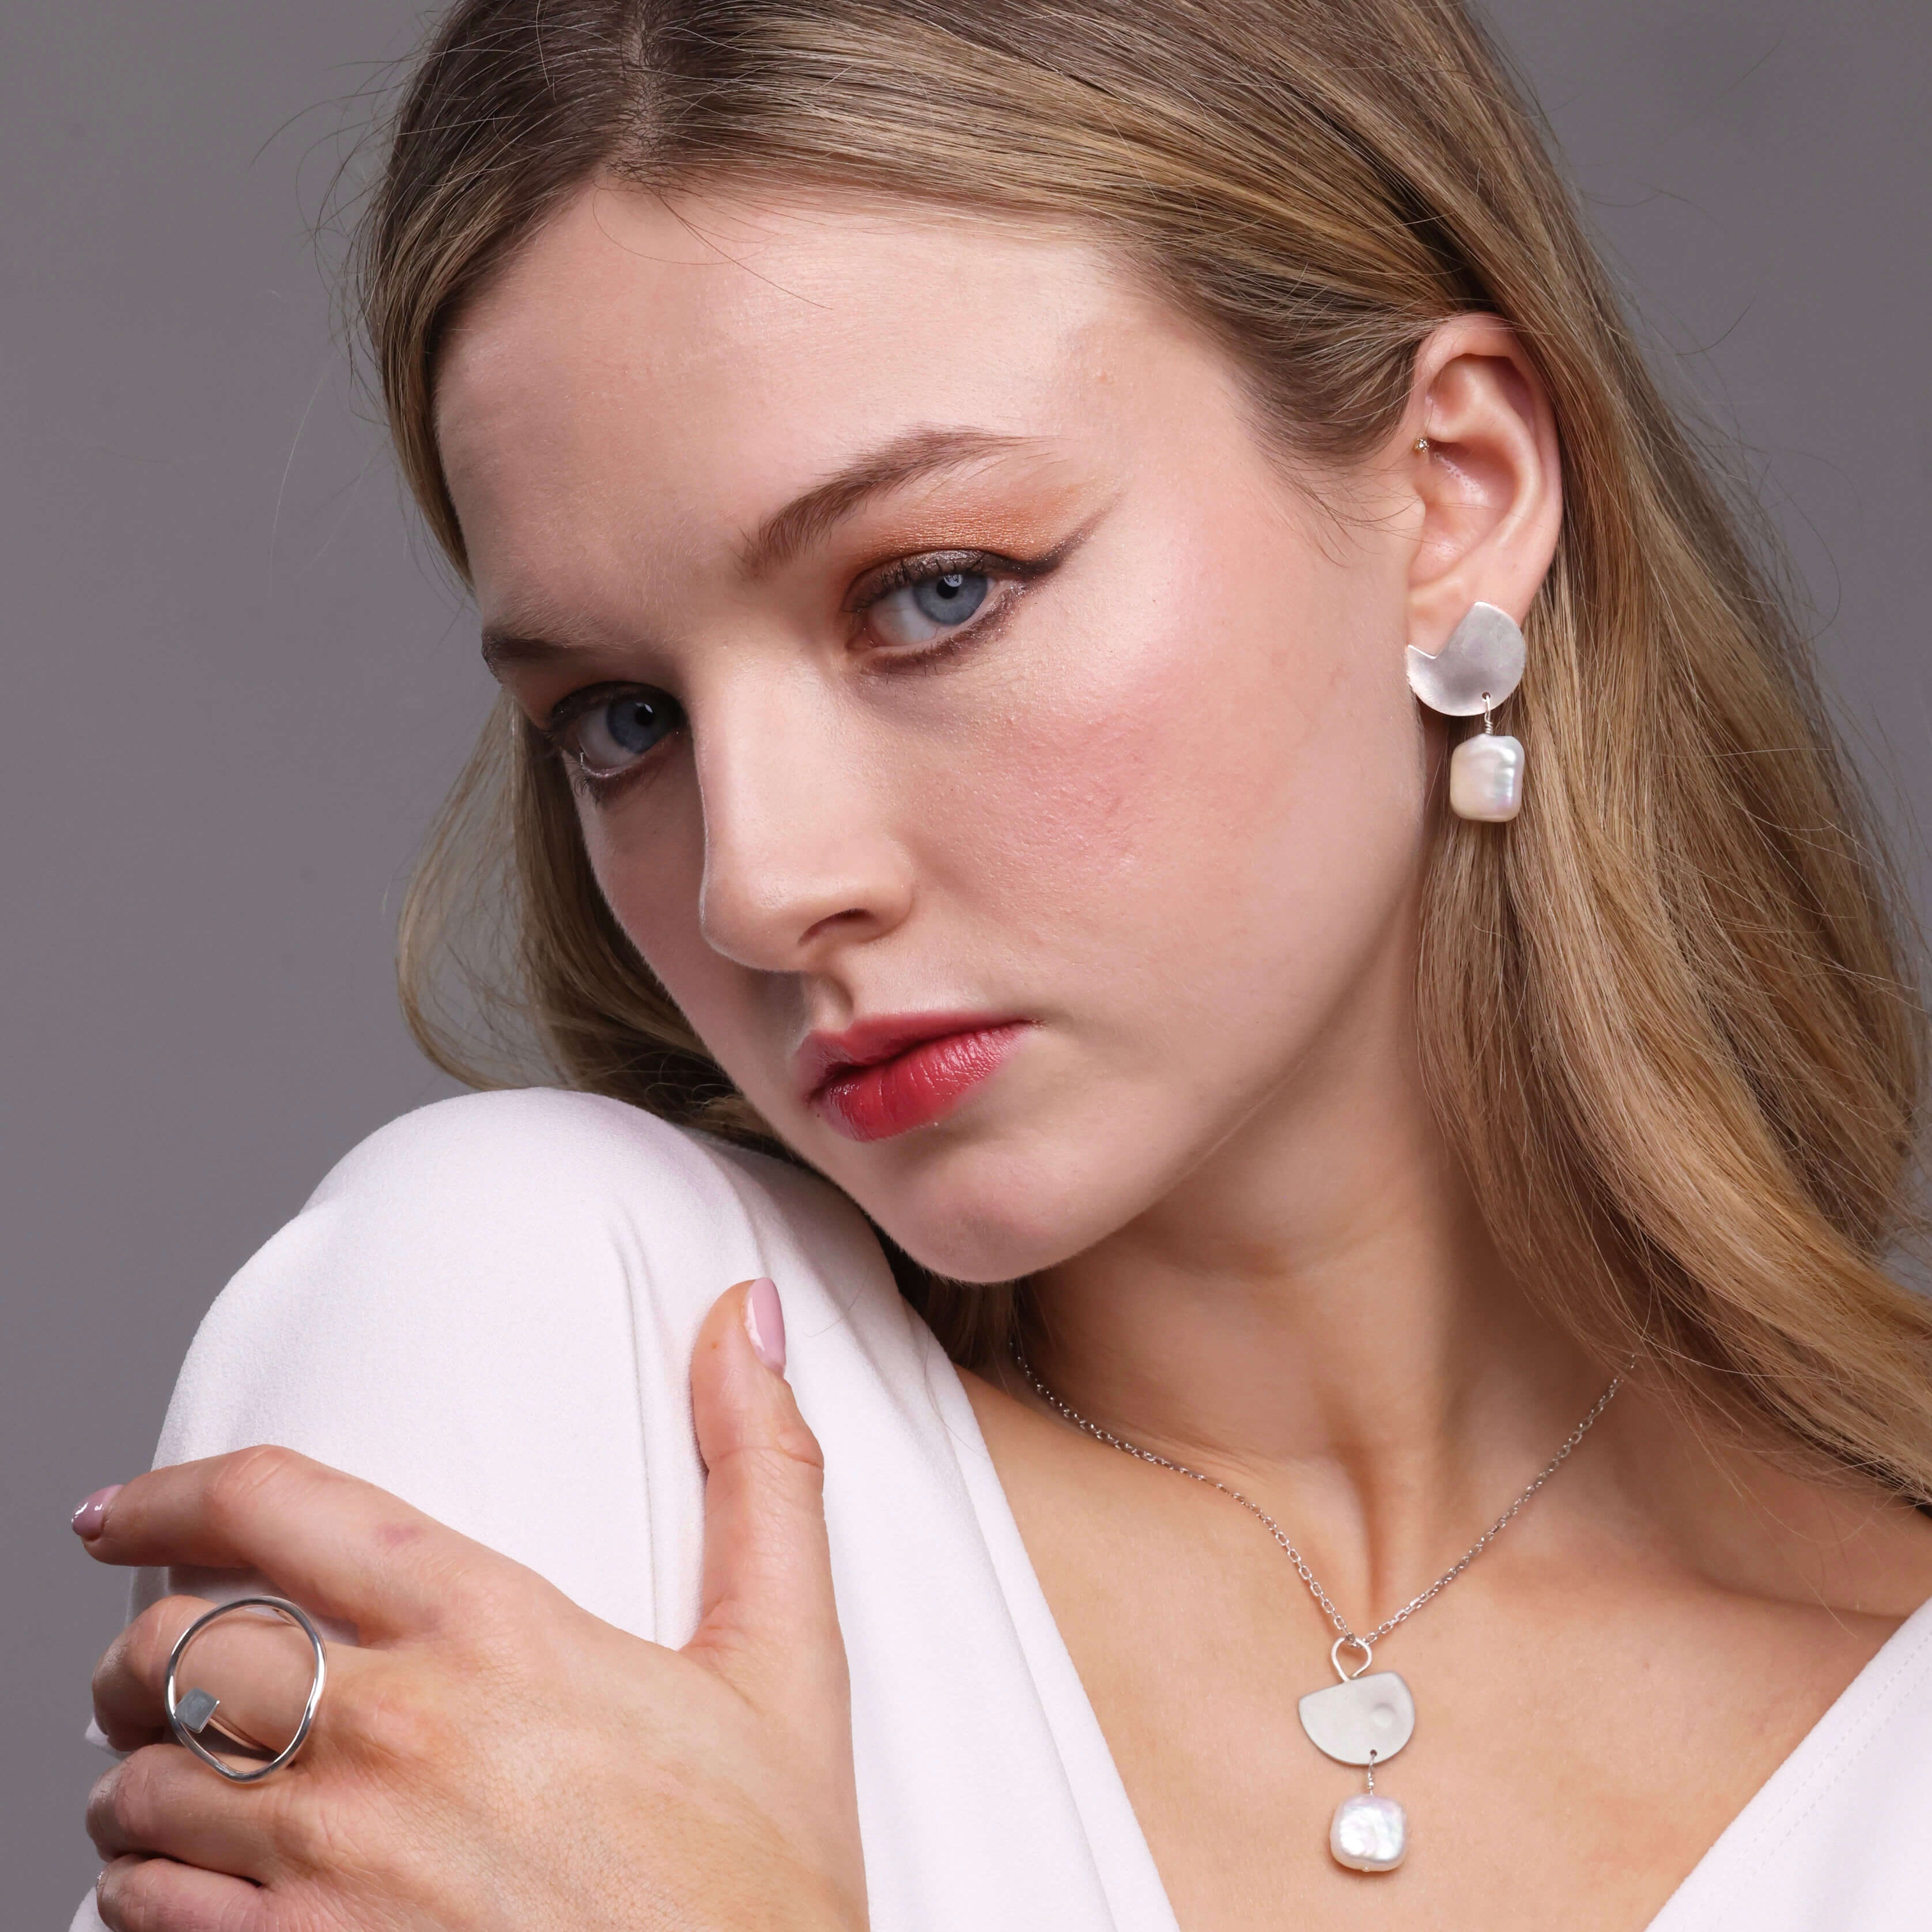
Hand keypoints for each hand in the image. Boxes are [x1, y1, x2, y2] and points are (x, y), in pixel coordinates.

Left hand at [78, 1278, 865, 1930]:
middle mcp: (392, 1737)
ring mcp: (332, 1874)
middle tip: (152, 1668)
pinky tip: (175, 1890)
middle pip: (172, 1650)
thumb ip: (762, 1469)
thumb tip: (748, 1316)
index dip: (170, 1491)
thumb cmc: (761, 1873)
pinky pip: (145, 1922)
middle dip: (137, 1651)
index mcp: (493, 1630)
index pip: (276, 1507)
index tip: (119, 1510)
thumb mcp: (784, 1659)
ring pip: (137, 1796)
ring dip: (131, 1781)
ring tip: (158, 1785)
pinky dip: (138, 1895)